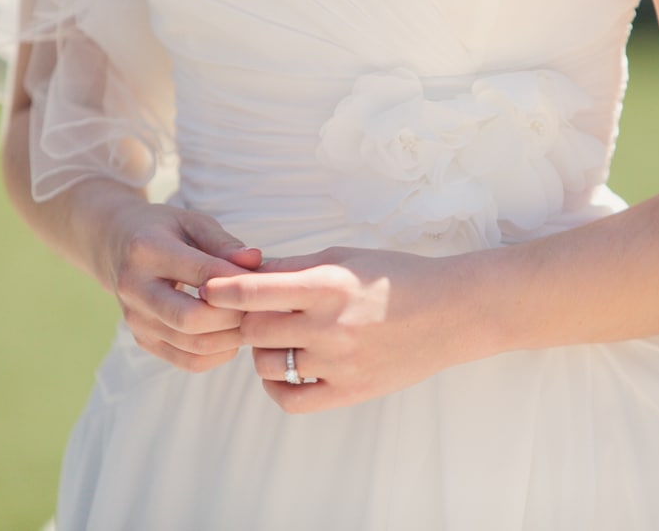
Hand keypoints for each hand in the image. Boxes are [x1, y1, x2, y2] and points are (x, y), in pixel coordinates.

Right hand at [97, 200, 262, 371]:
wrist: (115, 245)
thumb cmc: (165, 230)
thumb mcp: (193, 222)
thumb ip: (224, 243)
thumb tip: (255, 261)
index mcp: (147, 250)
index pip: (203, 274)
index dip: (239, 282)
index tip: (264, 280)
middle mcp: (134, 289)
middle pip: (193, 319)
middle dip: (235, 316)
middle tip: (259, 305)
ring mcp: (136, 320)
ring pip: (194, 345)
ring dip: (233, 337)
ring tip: (250, 319)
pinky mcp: (144, 341)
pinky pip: (189, 361)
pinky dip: (219, 353)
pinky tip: (232, 334)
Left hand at [200, 247, 480, 412]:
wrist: (452, 312)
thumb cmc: (398, 276)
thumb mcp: (345, 257)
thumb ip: (293, 268)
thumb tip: (243, 273)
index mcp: (327, 286)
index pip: (252, 292)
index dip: (220, 290)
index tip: (206, 289)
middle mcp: (330, 327)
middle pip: (254, 329)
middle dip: (245, 318)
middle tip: (251, 311)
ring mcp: (339, 364)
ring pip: (268, 364)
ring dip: (262, 350)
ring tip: (278, 336)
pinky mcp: (350, 390)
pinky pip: (291, 399)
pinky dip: (278, 385)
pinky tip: (286, 368)